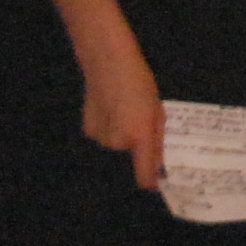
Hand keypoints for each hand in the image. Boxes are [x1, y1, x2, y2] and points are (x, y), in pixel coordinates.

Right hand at [82, 44, 163, 191]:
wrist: (106, 62)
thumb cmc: (140, 82)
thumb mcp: (157, 110)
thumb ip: (157, 139)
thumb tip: (158, 165)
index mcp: (140, 137)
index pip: (144, 176)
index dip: (151, 183)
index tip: (157, 184)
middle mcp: (118, 143)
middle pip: (130, 157)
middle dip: (136, 148)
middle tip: (140, 124)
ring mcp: (100, 137)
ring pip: (116, 147)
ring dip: (122, 138)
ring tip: (123, 113)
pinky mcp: (87, 130)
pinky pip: (103, 137)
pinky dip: (108, 129)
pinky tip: (109, 110)